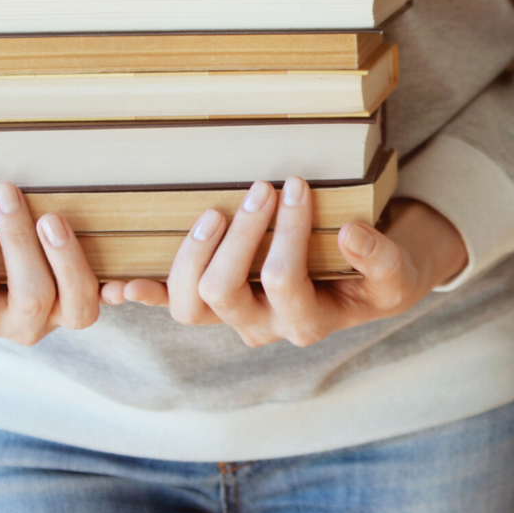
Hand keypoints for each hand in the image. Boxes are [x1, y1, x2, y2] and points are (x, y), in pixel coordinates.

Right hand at [0, 182, 100, 344]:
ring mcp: (53, 320)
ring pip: (74, 303)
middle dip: (18, 238)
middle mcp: (15, 327)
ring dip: (66, 257)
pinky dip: (113, 289)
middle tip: (7, 192)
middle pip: (30, 294)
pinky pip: (101, 303)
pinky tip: (120, 280)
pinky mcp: (79, 308)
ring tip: (50, 217)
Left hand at [105, 178, 467, 347]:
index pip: (285, 279)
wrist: (366, 291)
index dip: (286, 232)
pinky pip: (172, 304)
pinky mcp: (216, 302)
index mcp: (308, 322)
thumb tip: (349, 232)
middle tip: (260, 188)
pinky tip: (119, 286)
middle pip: (225, 292)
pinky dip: (144, 296)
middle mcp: (263, 327)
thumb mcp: (394, 270)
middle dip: (239, 236)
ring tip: (216, 211)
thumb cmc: (379, 277)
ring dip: (194, 253)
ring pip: (190, 304)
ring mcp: (234, 316)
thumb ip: (378, 257)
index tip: (297, 184)